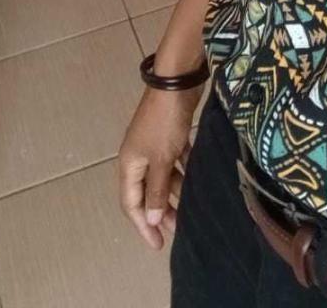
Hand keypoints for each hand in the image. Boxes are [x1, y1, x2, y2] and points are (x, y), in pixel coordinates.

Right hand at [118, 83, 203, 249]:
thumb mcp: (161, 159)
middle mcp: (138, 157)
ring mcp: (154, 144)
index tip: (158, 244)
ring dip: (174, 192)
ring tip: (190, 208)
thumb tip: (151, 218)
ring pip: (162, 176)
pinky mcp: (169, 134)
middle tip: (179, 229)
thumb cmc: (165, 122)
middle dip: (161, 212)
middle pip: (147, 192)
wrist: (176, 82)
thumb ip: (156, 189)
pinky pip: (174, 160)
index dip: (143, 226)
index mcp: (129, 165)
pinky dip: (183, 170)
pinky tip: (196, 178)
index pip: (132, 204)